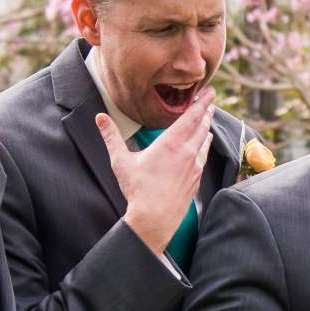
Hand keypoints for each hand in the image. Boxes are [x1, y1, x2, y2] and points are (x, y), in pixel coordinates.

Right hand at [96, 91, 215, 254]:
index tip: (209, 92)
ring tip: (206, 120)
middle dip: (206, 112)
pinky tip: (202, 146)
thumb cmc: (137, 190)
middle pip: (202, 126)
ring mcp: (195, 166)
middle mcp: (187, 152)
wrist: (154, 219)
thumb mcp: (120, 161)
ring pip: (205, 141)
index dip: (203, 102)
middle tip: (209, 101)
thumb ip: (111, 137)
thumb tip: (100, 117)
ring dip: (206, 128)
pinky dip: (204, 146)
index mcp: (171, 143)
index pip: (192, 116)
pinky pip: (203, 156)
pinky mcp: (197, 179)